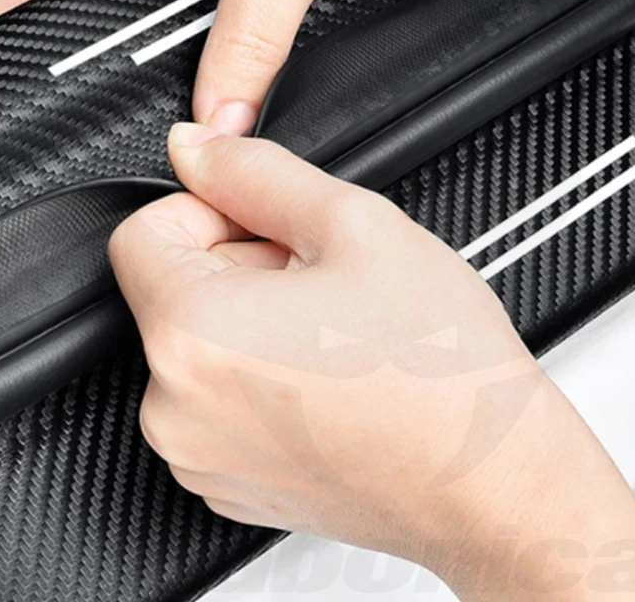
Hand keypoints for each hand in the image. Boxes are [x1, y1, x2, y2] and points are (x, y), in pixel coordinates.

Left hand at [110, 124, 634, 598]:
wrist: (493, 488)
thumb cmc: (441, 375)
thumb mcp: (352, 225)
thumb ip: (252, 170)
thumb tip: (193, 147)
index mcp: (192, 335)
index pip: (140, 232)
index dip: (207, 211)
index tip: (263, 226)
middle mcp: (173, 405)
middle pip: (167, 286)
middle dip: (234, 265)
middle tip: (316, 282)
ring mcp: (194, 453)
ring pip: (190, 340)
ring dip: (244, 318)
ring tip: (326, 334)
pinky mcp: (220, 483)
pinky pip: (208, 396)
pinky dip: (248, 373)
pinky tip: (319, 376)